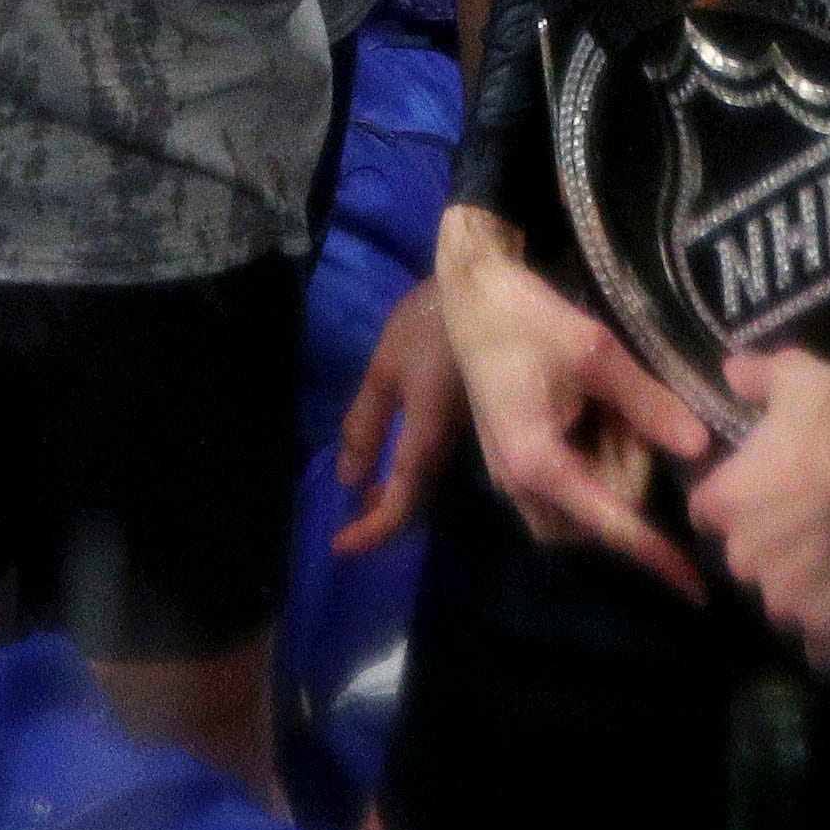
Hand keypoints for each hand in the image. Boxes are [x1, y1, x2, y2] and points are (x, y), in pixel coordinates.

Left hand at [328, 279, 468, 556]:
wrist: (490, 283)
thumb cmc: (431, 321)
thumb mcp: (386, 366)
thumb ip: (365, 423)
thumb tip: (349, 478)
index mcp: (428, 435)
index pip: (401, 503)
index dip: (371, 531)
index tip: (339, 546)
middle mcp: (453, 443)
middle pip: (419, 498)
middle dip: (383, 517)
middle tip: (349, 523)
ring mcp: (469, 430)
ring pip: (431, 479)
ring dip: (398, 493)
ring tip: (366, 492)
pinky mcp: (476, 414)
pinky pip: (440, 457)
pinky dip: (413, 470)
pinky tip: (395, 459)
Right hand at [431, 201, 710, 597]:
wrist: (475, 295)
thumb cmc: (530, 319)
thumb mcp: (599, 355)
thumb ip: (648, 405)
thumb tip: (699, 447)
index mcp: (537, 464)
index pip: (610, 524)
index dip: (656, 554)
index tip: (693, 587)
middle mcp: (518, 483)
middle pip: (594, 524)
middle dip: (630, 486)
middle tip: (635, 424)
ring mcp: (512, 473)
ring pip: (580, 509)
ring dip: (613, 474)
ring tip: (616, 412)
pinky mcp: (516, 458)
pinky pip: (568, 485)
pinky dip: (597, 461)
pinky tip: (602, 413)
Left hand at [686, 349, 829, 669]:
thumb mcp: (798, 378)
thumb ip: (758, 377)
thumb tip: (730, 372)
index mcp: (726, 501)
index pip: (709, 510)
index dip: (738, 498)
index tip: (767, 486)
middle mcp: (745, 557)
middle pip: (747, 558)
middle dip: (771, 545)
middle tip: (812, 519)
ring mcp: (787, 599)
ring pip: (783, 601)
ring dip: (802, 588)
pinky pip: (822, 648)